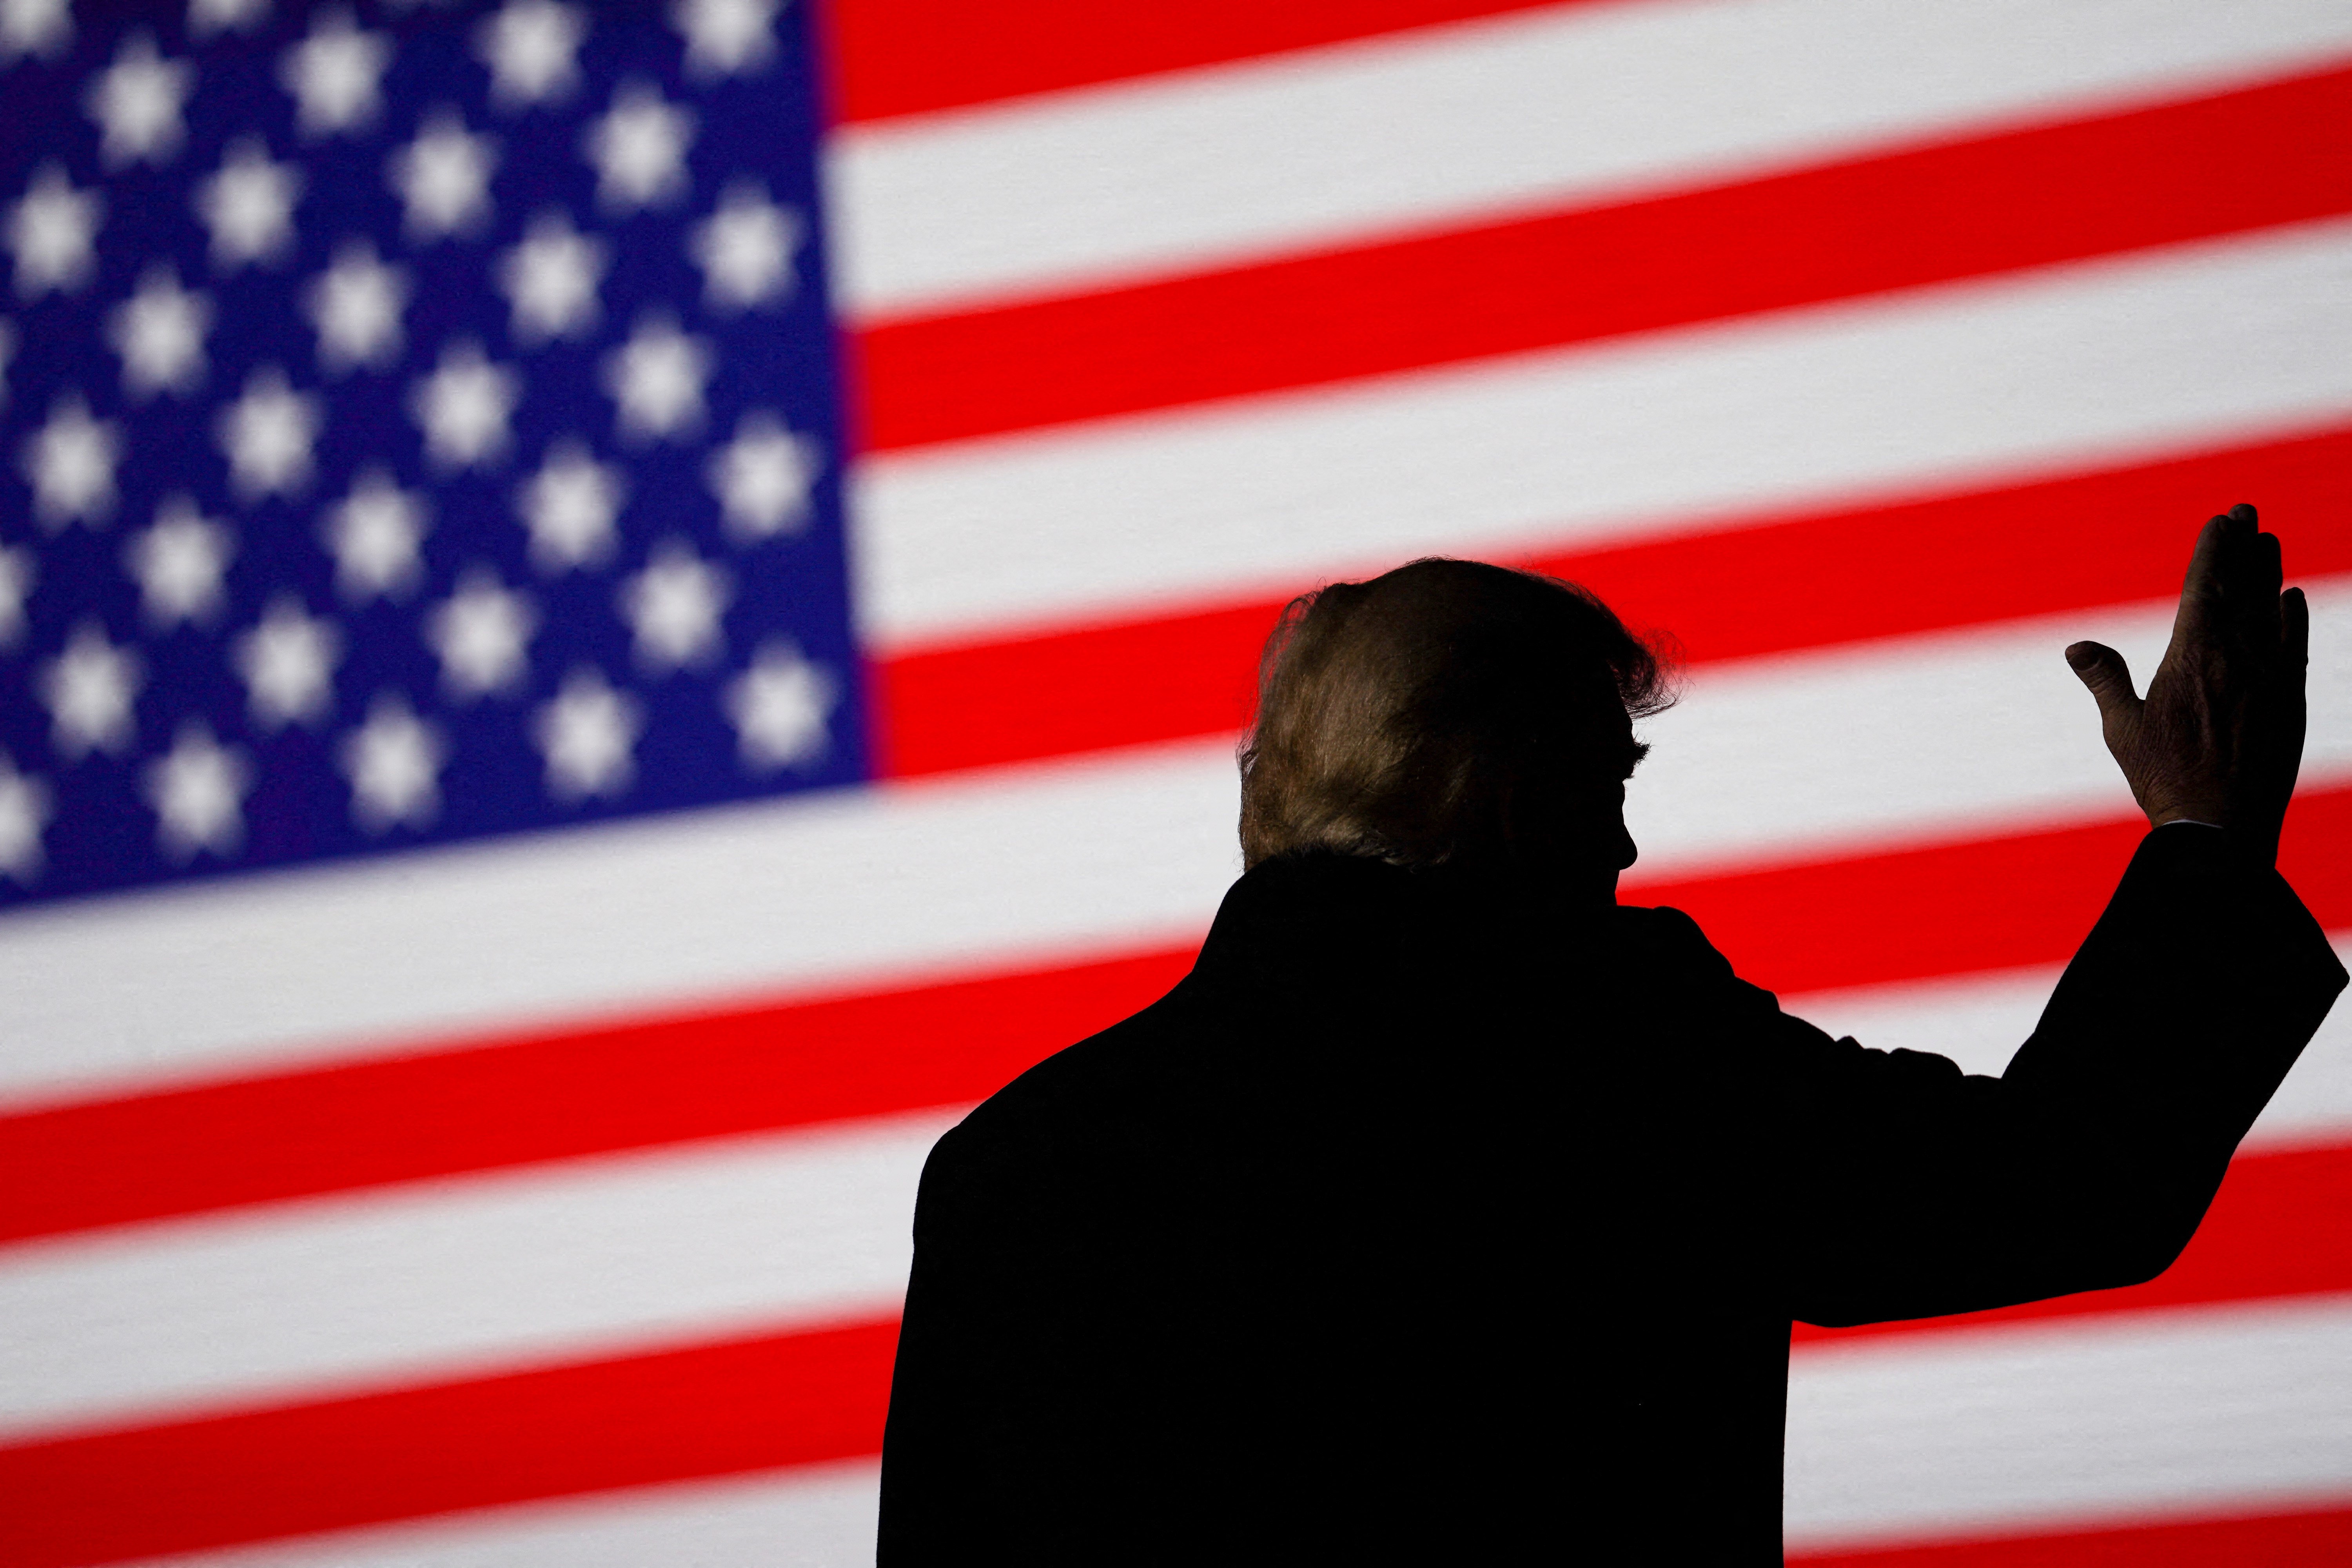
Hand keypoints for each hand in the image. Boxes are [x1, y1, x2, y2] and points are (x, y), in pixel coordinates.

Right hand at [2065, 503, 2307, 865]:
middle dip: (2243, 545)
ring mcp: (2268, 677)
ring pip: (2270, 610)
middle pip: (2241, 587)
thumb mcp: (2123, 730)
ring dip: (2268, 571)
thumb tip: (2077, 646)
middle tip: (2246, 511)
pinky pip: (2293, 646)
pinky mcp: (2289, 701)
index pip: (2205, 586)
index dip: (2213, 549)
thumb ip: (2106, 680)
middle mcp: (2235, 658)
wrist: (2223, 827)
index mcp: (2191, 658)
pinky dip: (2293, 618)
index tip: (2219, 520)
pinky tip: (2291, 598)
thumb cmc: (2164, 780)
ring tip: (2267, 540)